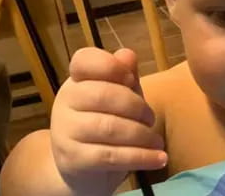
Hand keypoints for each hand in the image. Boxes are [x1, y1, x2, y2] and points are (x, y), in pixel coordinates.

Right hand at [50, 48, 166, 195]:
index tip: (131, 79)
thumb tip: (128, 54)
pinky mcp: (73, 160)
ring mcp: (65, 132)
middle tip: (151, 119)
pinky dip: (140, 157)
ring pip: (109, 127)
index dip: (110, 65)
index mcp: (77, 81)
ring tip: (157, 141)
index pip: (84, 61)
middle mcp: (65, 102)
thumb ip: (125, 76)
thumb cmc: (105, 124)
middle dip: (136, 106)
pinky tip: (159, 158)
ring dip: (142, 134)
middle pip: (103, 94)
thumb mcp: (120, 96)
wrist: (80, 170)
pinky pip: (111, 156)